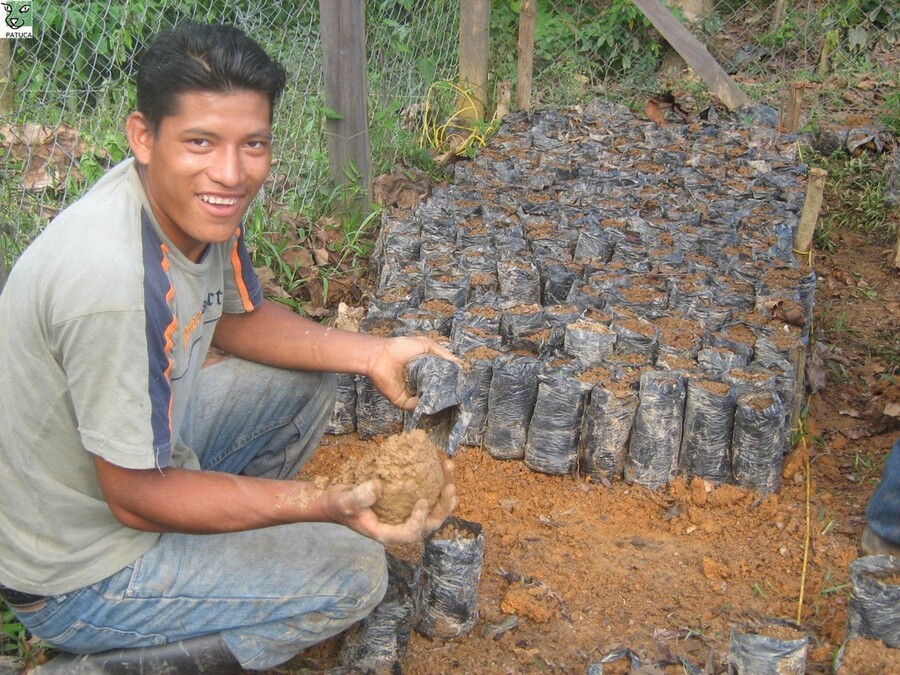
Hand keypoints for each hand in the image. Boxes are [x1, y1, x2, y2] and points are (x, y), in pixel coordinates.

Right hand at [323, 459, 457, 545]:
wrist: (337, 501)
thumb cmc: (340, 505)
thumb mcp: (345, 501)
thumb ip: (359, 496)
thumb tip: (379, 485)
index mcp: (387, 532)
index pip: (409, 534)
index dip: (419, 521)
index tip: (422, 501)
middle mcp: (400, 526)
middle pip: (430, 523)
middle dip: (443, 506)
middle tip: (449, 486)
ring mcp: (406, 514)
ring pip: (434, 509)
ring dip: (445, 492)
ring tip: (448, 467)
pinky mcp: (407, 503)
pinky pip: (429, 497)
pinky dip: (436, 483)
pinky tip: (440, 466)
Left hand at [366, 336, 460, 410]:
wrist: (380, 355)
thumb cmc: (401, 347)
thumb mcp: (426, 344)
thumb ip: (442, 353)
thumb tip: (460, 363)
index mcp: (424, 372)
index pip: (440, 380)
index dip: (450, 381)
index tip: (462, 383)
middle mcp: (419, 384)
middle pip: (436, 392)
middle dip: (446, 393)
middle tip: (458, 393)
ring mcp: (412, 394)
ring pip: (428, 401)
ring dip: (437, 400)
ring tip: (449, 397)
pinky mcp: (404, 402)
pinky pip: (418, 407)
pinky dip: (426, 405)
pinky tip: (434, 399)